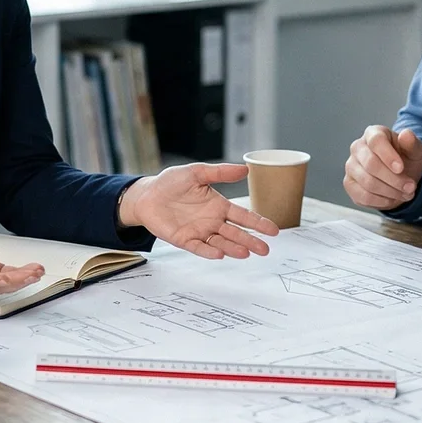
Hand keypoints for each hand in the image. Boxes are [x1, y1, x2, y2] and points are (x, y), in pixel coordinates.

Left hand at [118, 162, 279, 258]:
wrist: (147, 195)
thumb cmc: (171, 183)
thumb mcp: (197, 172)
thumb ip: (220, 173)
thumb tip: (245, 169)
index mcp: (218, 206)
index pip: (243, 216)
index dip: (258, 223)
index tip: (273, 230)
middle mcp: (212, 221)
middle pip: (236, 233)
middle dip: (251, 241)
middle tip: (265, 249)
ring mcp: (199, 232)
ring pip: (221, 242)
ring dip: (233, 248)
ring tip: (246, 253)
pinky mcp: (184, 240)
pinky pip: (199, 247)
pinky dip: (209, 251)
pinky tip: (220, 254)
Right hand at [342, 125, 421, 210]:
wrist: (399, 176)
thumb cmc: (405, 159)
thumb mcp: (414, 151)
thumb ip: (412, 144)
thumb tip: (406, 134)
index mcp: (373, 133)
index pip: (376, 141)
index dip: (388, 156)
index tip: (401, 168)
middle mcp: (357, 147)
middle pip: (371, 164)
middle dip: (394, 179)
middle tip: (411, 187)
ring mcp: (351, 166)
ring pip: (368, 182)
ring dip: (391, 192)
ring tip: (406, 194)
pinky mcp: (349, 184)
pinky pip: (363, 196)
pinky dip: (381, 201)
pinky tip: (392, 199)